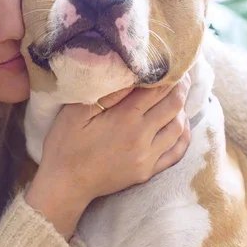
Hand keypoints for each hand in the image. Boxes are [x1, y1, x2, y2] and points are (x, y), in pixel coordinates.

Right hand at [24, 73, 192, 238]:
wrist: (64, 185)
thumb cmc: (65, 144)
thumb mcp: (76, 111)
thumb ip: (106, 91)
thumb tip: (131, 72)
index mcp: (125, 118)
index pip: (158, 89)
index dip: (170, 73)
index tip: (172, 62)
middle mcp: (141, 137)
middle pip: (174, 106)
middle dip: (180, 87)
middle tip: (180, 75)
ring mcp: (147, 157)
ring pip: (179, 128)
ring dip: (181, 109)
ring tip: (176, 97)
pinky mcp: (148, 172)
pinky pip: (176, 153)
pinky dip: (183, 136)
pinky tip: (180, 125)